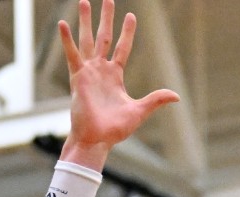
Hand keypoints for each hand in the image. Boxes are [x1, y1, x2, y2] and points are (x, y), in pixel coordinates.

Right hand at [58, 0, 179, 166]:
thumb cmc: (115, 129)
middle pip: (104, 37)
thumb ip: (155, 100)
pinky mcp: (78, 78)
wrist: (97, 139)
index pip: (122, 48)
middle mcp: (101, 70)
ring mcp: (88, 72)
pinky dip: (67, 40)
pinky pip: (72, 55)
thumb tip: (176, 96)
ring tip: (84, 1)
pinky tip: (63, 23)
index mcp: (115, 76)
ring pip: (88, 40)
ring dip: (86, 21)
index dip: (127, 32)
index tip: (131, 16)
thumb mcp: (139, 111)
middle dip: (105, 18)